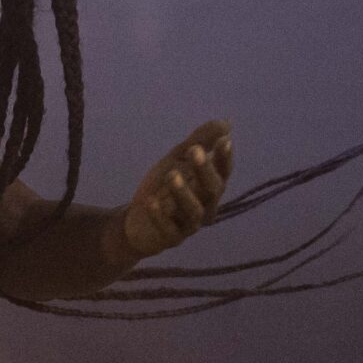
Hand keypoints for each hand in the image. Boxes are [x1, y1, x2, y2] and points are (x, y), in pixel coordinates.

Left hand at [123, 120, 231, 261]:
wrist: (136, 222)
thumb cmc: (163, 188)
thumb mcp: (178, 159)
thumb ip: (200, 141)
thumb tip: (226, 123)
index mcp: (210, 186)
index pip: (223, 172)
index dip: (225, 158)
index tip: (224, 140)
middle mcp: (205, 207)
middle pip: (211, 190)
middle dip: (204, 170)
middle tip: (194, 150)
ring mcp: (189, 225)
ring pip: (193, 211)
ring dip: (183, 192)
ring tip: (171, 175)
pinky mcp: (171, 239)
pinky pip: (168, 229)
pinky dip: (160, 216)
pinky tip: (151, 201)